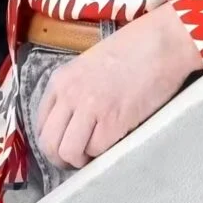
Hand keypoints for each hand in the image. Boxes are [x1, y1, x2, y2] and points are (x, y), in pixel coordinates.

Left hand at [36, 5, 201, 170]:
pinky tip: (112, 142)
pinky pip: (97, 150)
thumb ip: (75, 89)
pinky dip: (103, 153)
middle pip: (49, 143)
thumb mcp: (89, 63)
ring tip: (93, 155)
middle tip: (75, 160)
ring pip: (69, 152)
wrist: (162, 42)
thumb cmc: (133, 48)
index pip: (40, 124)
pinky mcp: (114, 121)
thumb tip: (72, 119)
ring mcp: (91, 108)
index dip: (51, 142)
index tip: (63, 146)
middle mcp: (70, 95)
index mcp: (61, 79)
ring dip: (80, 160)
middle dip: (60, 158)